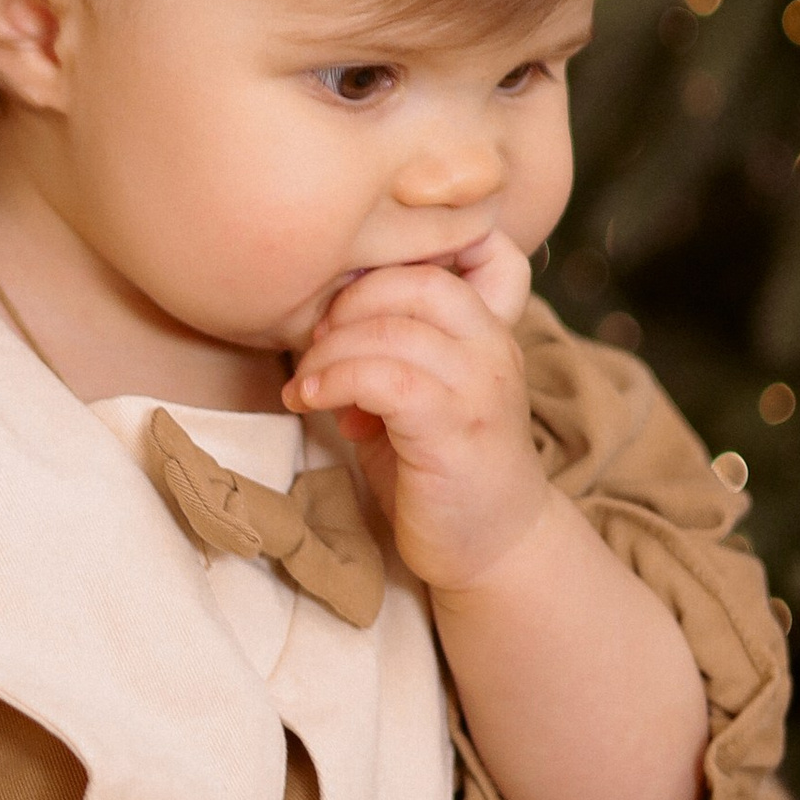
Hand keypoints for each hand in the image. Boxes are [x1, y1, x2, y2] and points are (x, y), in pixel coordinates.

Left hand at [288, 249, 546, 597]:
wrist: (492, 548)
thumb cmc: (443, 467)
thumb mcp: (420, 393)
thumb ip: (388, 348)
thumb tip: (321, 320)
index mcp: (488, 329)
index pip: (448, 252)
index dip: (385, 261)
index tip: (343, 303)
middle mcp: (494, 348)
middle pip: (415, 281)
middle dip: (348, 303)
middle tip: (314, 342)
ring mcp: (480, 388)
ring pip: (391, 331)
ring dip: (329, 352)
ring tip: (304, 384)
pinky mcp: (453, 430)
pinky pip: (384, 379)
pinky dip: (334, 382)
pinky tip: (310, 401)